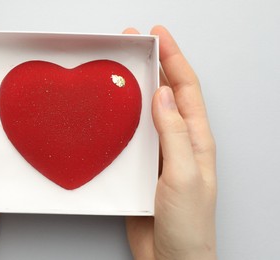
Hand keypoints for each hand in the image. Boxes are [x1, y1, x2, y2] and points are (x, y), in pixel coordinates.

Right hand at [125, 26, 216, 258]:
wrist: (171, 258)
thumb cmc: (188, 224)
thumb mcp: (184, 175)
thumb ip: (174, 134)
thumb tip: (164, 95)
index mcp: (196, 140)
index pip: (186, 89)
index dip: (174, 58)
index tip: (158, 35)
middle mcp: (179, 141)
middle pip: (167, 94)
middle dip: (154, 65)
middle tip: (135, 44)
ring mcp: (160, 153)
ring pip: (148, 113)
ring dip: (136, 89)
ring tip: (122, 70)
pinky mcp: (142, 166)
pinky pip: (133, 135)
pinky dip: (124, 119)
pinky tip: (113, 112)